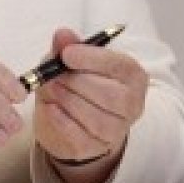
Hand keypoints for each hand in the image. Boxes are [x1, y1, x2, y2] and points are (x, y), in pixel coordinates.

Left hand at [33, 27, 147, 167]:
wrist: (69, 120)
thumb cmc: (77, 83)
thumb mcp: (70, 61)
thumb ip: (67, 46)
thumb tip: (62, 34)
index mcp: (133, 76)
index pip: (121, 66)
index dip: (93, 59)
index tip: (67, 54)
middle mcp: (132, 104)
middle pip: (112, 95)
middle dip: (78, 82)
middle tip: (54, 74)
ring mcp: (117, 129)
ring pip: (97, 118)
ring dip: (69, 101)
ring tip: (51, 88)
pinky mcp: (97, 147)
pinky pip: (82, 137)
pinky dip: (63, 121)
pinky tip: (50, 108)